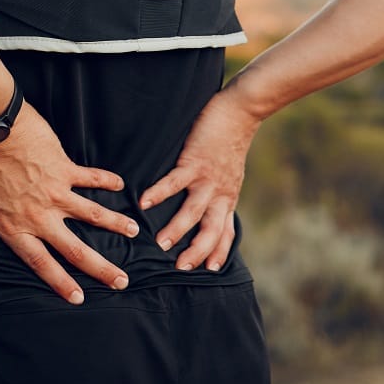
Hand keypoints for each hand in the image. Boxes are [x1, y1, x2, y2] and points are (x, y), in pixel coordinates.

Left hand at [0, 99, 140, 303]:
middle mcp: (39, 216)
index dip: (61, 283)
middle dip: (100, 269)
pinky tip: (122, 186)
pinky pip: (90, 177)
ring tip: (135, 234)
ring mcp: (54, 192)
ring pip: (92, 215)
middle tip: (121, 282)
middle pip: (75, 249)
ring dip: (115, 225)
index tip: (80, 298)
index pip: (41, 263)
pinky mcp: (63, 168)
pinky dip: (107, 181)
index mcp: (13, 228)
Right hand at [138, 88, 261, 271]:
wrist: (240, 113)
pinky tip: (144, 201)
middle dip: (197, 251)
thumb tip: (211, 204)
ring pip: (194, 211)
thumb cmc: (231, 141)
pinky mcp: (196, 162)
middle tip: (179, 267)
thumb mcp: (231, 174)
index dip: (218, 251)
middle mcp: (220, 193)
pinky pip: (175, 182)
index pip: (225, 232)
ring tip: (160, 243)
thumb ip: (220, 191)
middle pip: (211, 230)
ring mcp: (208, 179)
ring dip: (177, 229)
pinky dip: (159, 193)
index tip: (210, 270)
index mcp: (227, 197)